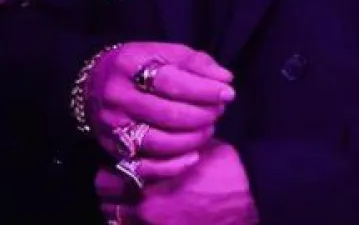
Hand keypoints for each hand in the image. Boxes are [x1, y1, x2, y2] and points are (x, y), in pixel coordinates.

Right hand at [86, 43, 234, 180]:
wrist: (94, 82)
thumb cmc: (140, 64)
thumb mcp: (165, 52)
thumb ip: (196, 63)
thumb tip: (225, 79)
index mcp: (130, 66)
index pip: (171, 82)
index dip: (204, 90)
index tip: (228, 93)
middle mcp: (118, 98)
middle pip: (167, 114)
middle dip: (202, 115)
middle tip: (220, 111)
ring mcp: (112, 127)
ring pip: (157, 142)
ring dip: (191, 139)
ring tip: (209, 129)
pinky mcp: (111, 150)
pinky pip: (142, 167)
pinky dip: (171, 166)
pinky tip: (193, 156)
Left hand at [97, 142, 257, 224]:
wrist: (254, 197)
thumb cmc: (228, 168)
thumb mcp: (197, 148)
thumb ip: (168, 149)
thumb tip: (149, 141)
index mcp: (152, 180)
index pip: (107, 177)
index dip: (113, 167)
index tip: (123, 161)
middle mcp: (145, 210)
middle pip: (104, 203)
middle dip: (112, 190)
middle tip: (125, 179)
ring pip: (115, 221)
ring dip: (121, 209)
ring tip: (137, 197)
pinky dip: (136, 222)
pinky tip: (151, 212)